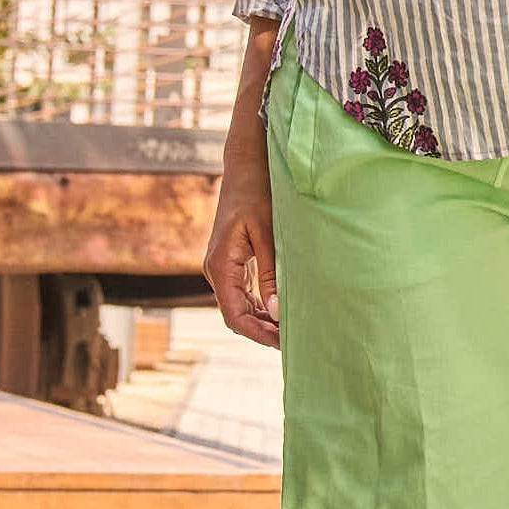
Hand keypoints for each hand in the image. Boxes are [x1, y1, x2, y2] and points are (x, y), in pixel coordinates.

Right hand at [203, 161, 279, 349]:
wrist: (245, 166)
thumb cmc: (257, 194)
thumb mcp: (267, 234)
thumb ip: (270, 273)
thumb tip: (276, 310)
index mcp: (220, 265)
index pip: (234, 314)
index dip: (257, 332)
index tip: (282, 342)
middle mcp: (216, 270)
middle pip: (235, 314)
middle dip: (261, 330)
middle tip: (292, 339)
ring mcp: (222, 266)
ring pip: (238, 305)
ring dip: (261, 318)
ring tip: (290, 328)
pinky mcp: (231, 261)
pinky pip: (242, 291)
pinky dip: (259, 303)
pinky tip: (280, 308)